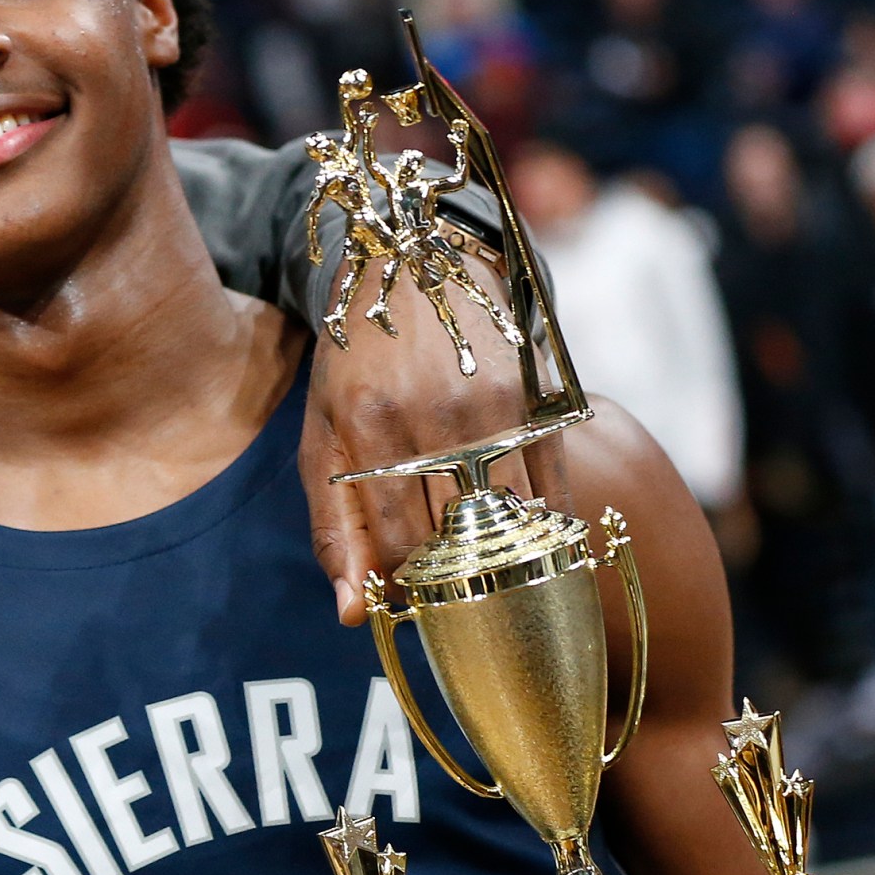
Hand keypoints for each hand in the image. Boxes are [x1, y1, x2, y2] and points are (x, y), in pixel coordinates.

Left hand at [299, 266, 565, 625]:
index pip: (396, 545)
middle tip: (449, 595)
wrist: (415, 259)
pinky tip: (532, 547)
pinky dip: (544, 530)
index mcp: (368, 425)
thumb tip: (351, 615)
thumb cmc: (355, 360)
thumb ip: (332, 525)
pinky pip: (553, 489)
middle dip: (451, 580)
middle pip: (454, 539)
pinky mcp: (538, 396)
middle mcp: (434, 415)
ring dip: (502, 562)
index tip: (407, 598)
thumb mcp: (321, 433)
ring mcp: (493, 405)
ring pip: (509, 521)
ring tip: (486, 575)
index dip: (404, 586)